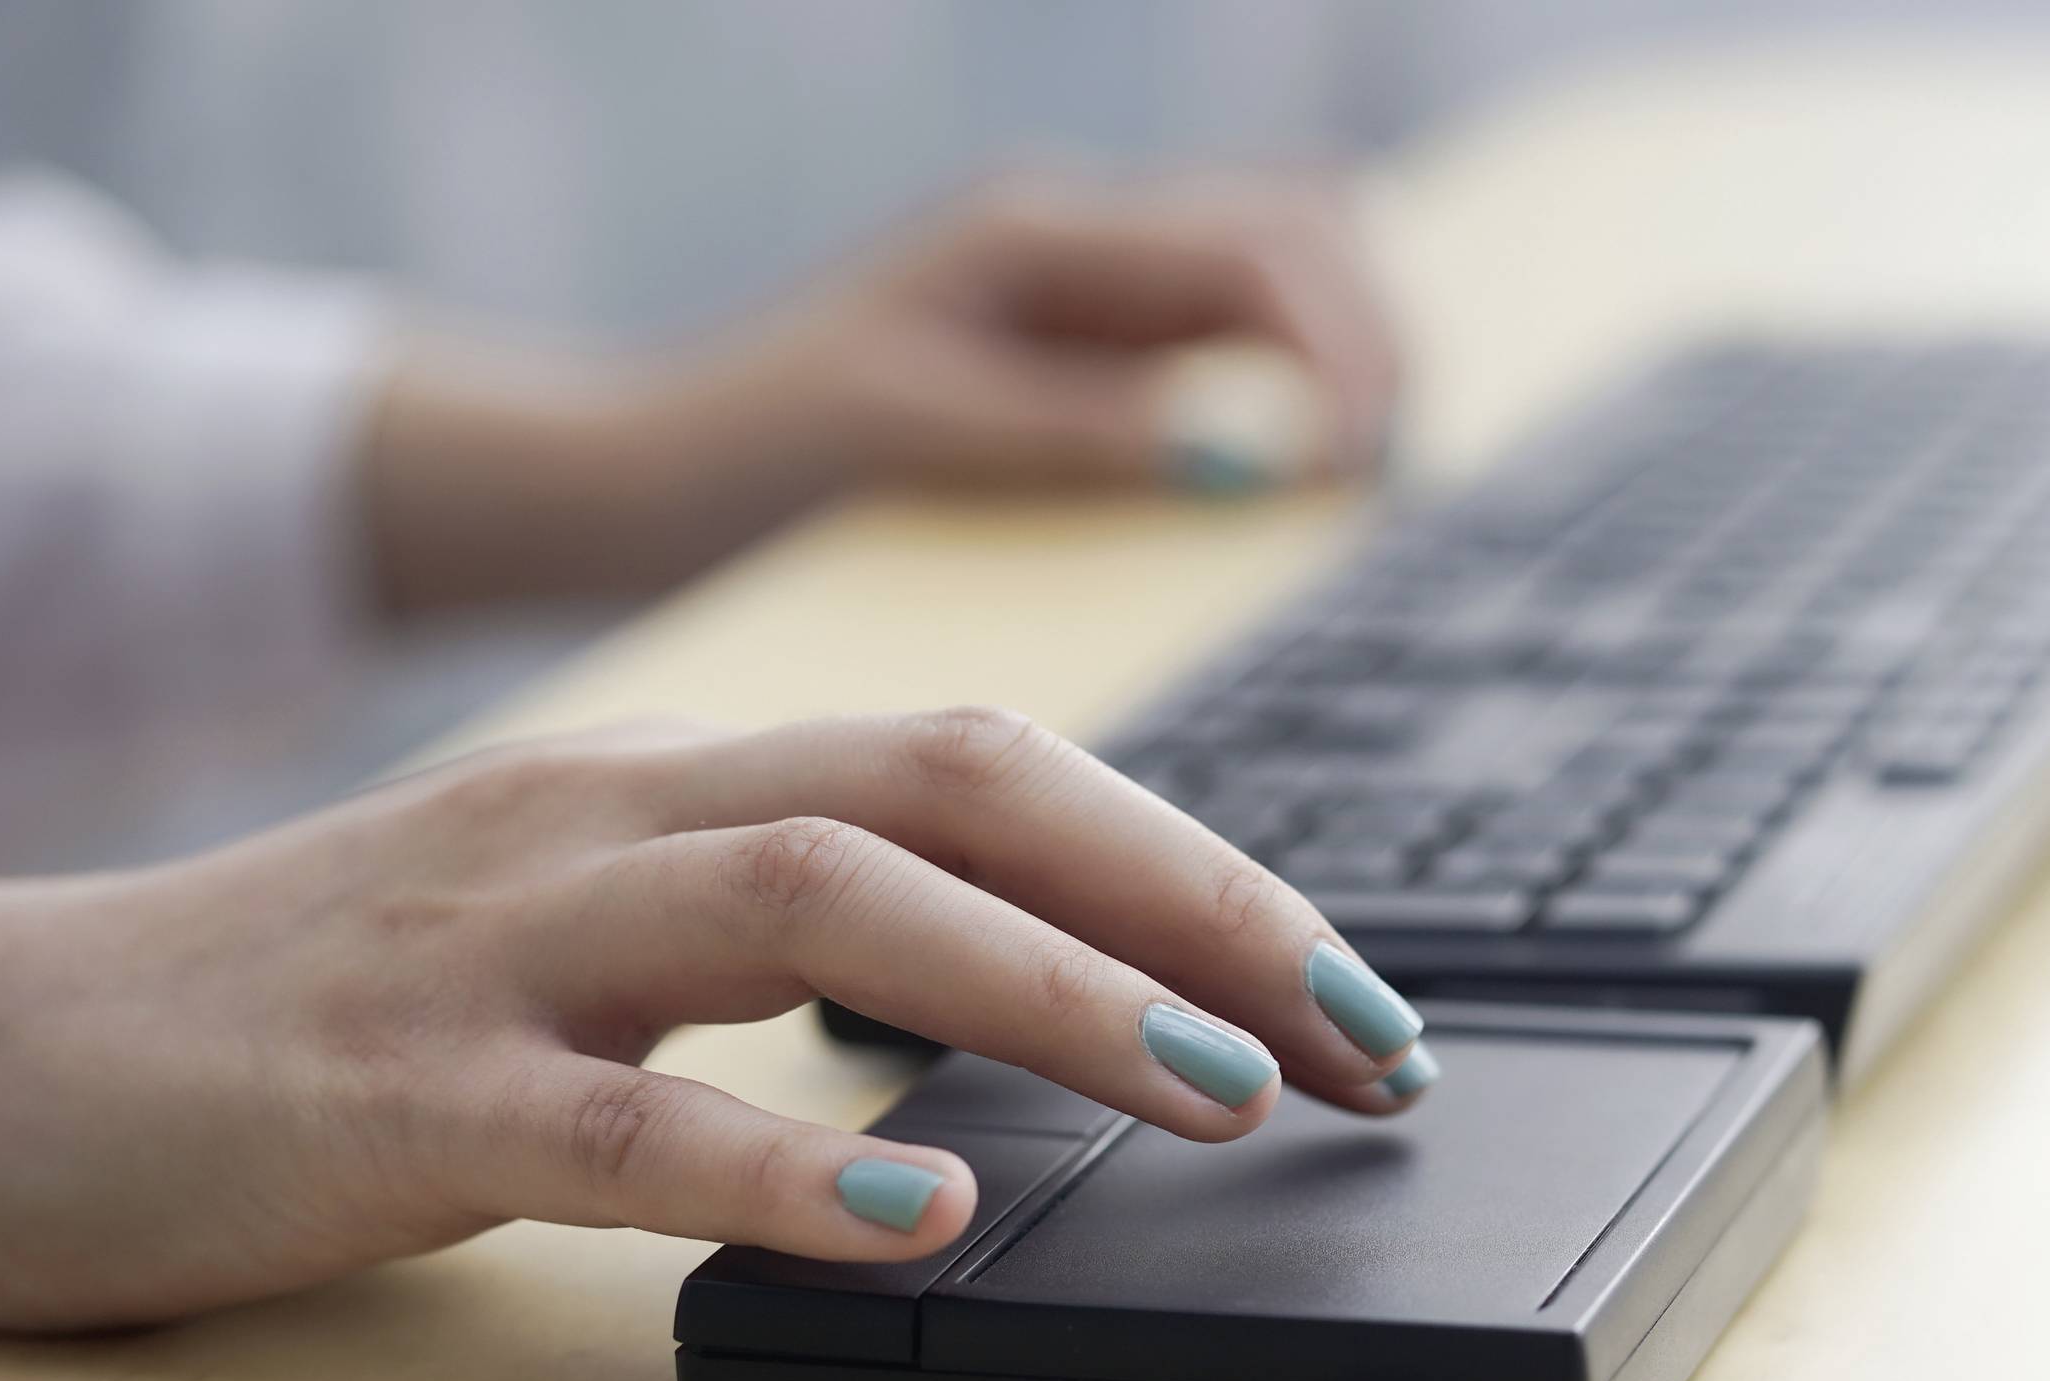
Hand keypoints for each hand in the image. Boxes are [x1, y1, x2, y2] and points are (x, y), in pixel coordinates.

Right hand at [0, 709, 1436, 1332]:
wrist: (18, 1055)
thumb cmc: (346, 1005)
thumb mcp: (604, 928)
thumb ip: (799, 936)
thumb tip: (1049, 997)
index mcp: (683, 777)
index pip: (996, 766)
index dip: (1203, 866)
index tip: (1359, 994)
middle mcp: (617, 815)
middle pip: (952, 782)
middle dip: (1191, 902)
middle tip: (1362, 1036)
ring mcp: (505, 941)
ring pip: (814, 900)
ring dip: (1047, 992)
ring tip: (1217, 1096)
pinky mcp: (400, 1092)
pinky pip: (622, 1118)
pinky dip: (789, 1164)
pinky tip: (925, 1210)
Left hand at [366, 174, 1403, 614]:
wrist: (658, 479)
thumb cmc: (761, 456)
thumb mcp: (914, 442)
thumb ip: (1077, 435)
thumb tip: (1244, 457)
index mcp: (1036, 239)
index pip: (1258, 253)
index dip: (1343, 355)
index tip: (1369, 467)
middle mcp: (1077, 238)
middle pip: (1305, 232)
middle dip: (1374, 342)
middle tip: (1391, 478)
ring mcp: (1088, 291)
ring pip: (1284, 271)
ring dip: (1345, 356)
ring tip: (1367, 479)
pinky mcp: (1088, 355)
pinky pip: (1235, 342)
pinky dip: (1293, 387)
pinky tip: (1303, 478)